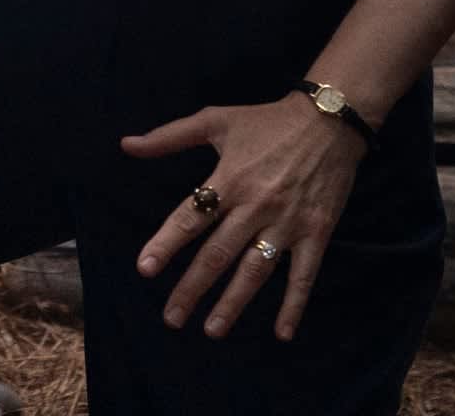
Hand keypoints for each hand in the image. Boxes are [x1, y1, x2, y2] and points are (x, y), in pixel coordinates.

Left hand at [122, 94, 365, 341]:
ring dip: (233, 303)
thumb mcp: (215, 120)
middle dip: (192, 287)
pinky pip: (303, 276)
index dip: (166, 243)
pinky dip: (293, 305)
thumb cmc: (266, 121)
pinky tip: (282, 333)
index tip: (145, 270)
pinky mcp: (316, 233)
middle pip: (218, 253)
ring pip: (255, 271)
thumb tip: (126, 145)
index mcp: (229, 179)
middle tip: (171, 317)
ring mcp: (286, 223)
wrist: (327, 120)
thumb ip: (170, 136)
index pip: (190, 218)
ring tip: (211, 330)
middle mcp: (255, 206)